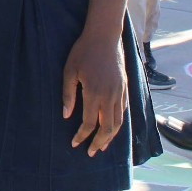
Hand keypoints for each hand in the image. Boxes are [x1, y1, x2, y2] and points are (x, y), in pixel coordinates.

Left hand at [62, 34, 126, 155]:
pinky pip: (124, 111)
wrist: (104, 37)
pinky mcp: (125, 88)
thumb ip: (68, 95)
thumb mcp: (69, 71)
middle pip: (107, 128)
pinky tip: (113, 127)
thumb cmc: (83, 52)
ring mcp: (120, 92)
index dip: (82, 136)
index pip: (89, 123)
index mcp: (94, 94)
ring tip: (103, 146)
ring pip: (119, 122)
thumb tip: (66, 116)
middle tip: (91, 153)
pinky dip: (119, 123)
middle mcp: (110, 96)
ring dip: (111, 137)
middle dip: (99, 143)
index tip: (75, 144)